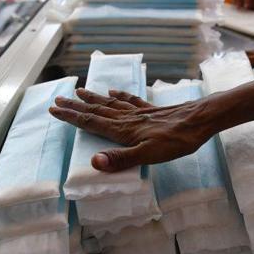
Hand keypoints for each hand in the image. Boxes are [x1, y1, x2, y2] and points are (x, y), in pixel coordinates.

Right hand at [49, 89, 215, 171]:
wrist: (200, 120)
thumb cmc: (176, 141)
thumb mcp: (149, 155)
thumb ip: (121, 159)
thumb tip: (94, 162)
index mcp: (123, 130)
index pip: (91, 122)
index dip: (72, 117)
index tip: (54, 109)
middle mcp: (127, 118)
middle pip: (97, 110)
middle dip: (76, 106)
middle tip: (59, 99)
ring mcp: (139, 112)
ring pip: (110, 104)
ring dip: (93, 98)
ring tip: (79, 91)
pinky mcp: (151, 110)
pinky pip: (130, 100)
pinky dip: (118, 96)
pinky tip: (112, 92)